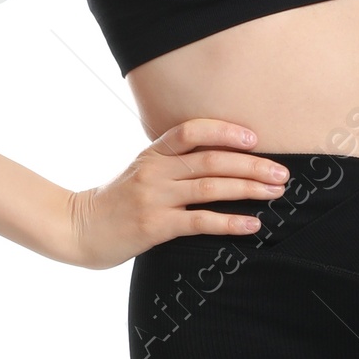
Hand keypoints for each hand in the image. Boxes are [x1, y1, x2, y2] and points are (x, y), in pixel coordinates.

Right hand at [64, 117, 290, 269]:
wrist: (77, 228)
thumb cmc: (115, 203)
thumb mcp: (140, 172)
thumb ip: (171, 164)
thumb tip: (218, 162)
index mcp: (152, 153)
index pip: (192, 130)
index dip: (226, 131)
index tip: (255, 138)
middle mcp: (154, 170)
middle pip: (212, 159)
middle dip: (252, 165)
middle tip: (282, 173)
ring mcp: (154, 197)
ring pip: (210, 186)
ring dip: (248, 189)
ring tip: (274, 193)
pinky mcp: (154, 226)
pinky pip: (199, 221)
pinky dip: (230, 221)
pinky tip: (252, 224)